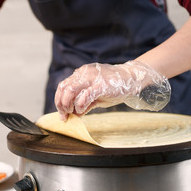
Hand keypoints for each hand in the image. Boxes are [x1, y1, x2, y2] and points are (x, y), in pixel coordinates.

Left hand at [54, 61, 170, 120]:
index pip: (63, 86)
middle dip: (61, 104)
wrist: (132, 78)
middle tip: (64, 116)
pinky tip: (82, 110)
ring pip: (70, 90)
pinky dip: (80, 105)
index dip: (58, 100)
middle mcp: (84, 74)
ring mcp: (92, 78)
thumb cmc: (114, 87)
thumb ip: (84, 103)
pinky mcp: (101, 85)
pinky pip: (85, 95)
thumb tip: (74, 114)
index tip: (61, 113)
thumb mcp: (96, 95)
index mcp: (81, 74)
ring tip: (73, 113)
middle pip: (63, 88)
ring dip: (68, 104)